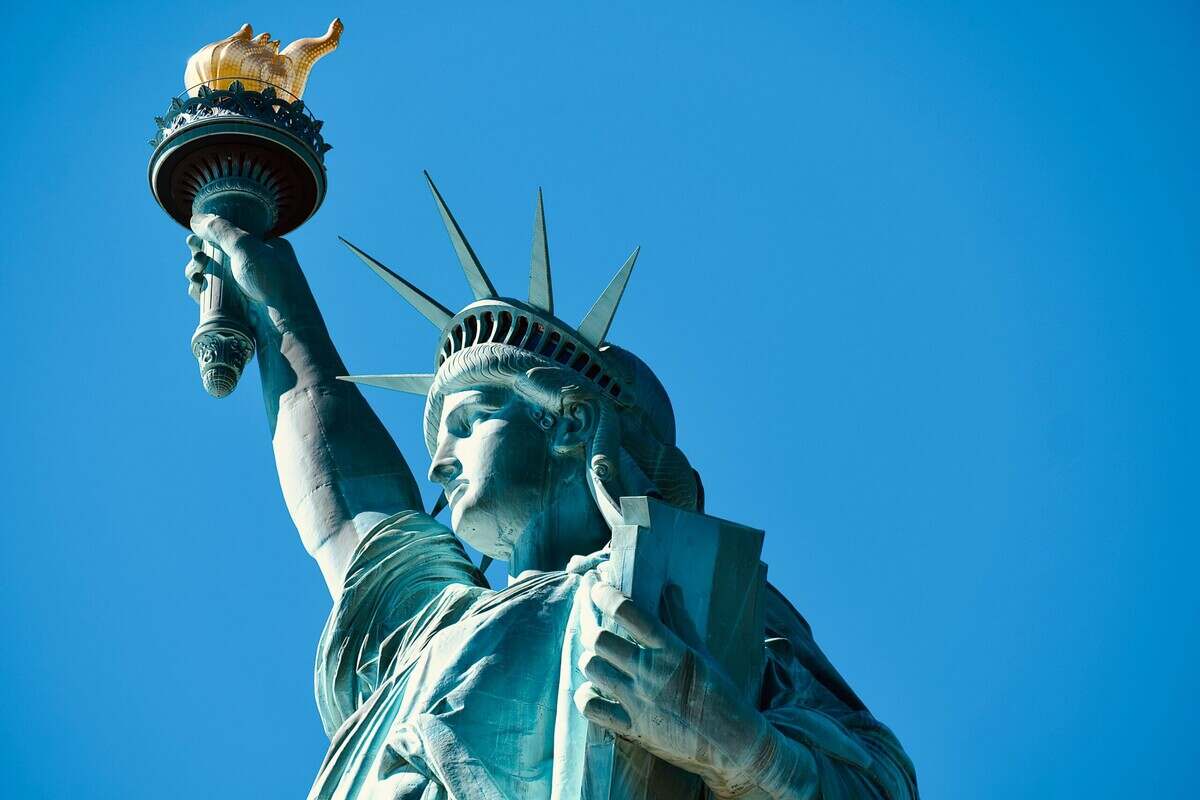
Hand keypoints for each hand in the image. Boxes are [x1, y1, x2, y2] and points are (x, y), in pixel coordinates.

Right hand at [184, 213, 315, 333]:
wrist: (285, 325)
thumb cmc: (272, 281)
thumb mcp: (247, 247)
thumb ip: (222, 231)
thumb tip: (196, 219)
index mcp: (267, 247)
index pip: (233, 236)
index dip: (211, 236)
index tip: (195, 237)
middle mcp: (256, 266)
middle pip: (218, 255)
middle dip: (200, 255)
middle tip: (197, 257)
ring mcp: (246, 288)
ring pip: (212, 275)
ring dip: (197, 271)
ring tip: (195, 274)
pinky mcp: (237, 308)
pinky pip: (213, 295)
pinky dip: (200, 290)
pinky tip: (195, 288)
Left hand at [575, 581, 870, 798]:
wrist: (734, 744)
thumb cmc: (721, 693)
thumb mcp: (702, 653)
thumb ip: (681, 620)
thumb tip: (669, 587)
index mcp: (671, 649)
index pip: (628, 612)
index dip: (606, 594)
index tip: (596, 586)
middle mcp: (651, 672)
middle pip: (601, 640)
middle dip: (592, 628)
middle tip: (592, 625)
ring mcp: (639, 701)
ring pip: (592, 669)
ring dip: (589, 660)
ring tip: (595, 658)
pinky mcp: (634, 729)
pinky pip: (593, 709)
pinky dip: (586, 697)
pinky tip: (592, 690)